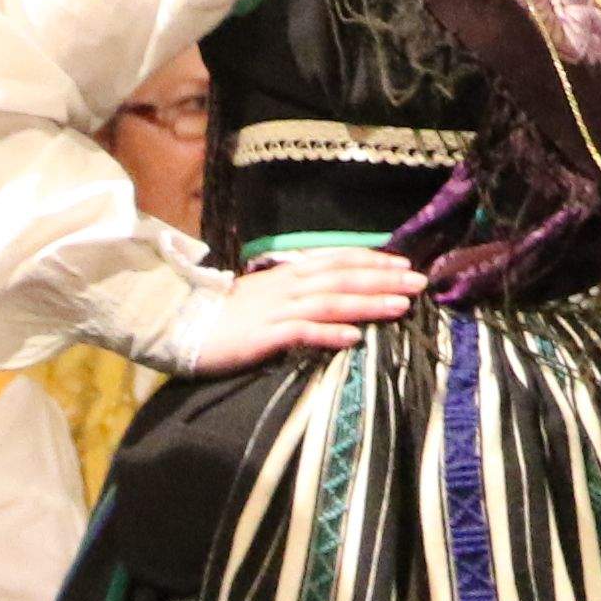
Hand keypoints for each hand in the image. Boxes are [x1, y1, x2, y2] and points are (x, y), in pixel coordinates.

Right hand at [171, 247, 426, 372]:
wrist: (180, 325)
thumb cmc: (227, 314)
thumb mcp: (267, 294)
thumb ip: (299, 290)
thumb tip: (336, 289)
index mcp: (290, 275)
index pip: (338, 261)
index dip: (373, 261)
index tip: (404, 265)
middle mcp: (288, 287)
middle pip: (343, 279)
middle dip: (383, 279)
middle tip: (419, 283)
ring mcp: (276, 311)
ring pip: (330, 303)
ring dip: (367, 303)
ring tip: (400, 307)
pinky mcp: (263, 337)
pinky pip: (301, 333)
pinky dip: (329, 334)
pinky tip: (354, 338)